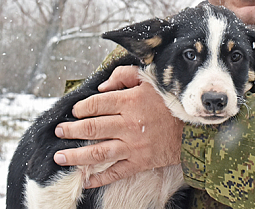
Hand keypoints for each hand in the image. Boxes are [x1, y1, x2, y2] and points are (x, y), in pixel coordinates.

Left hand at [53, 66, 184, 188]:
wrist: (195, 127)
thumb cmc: (172, 101)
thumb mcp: (151, 79)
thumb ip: (125, 76)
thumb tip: (102, 86)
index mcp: (130, 102)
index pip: (96, 104)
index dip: (81, 107)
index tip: (74, 111)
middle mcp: (128, 124)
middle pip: (91, 128)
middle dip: (71, 131)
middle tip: (59, 132)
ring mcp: (133, 146)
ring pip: (97, 152)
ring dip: (76, 156)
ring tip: (60, 157)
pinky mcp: (140, 162)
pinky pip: (115, 172)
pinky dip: (99, 178)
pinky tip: (85, 180)